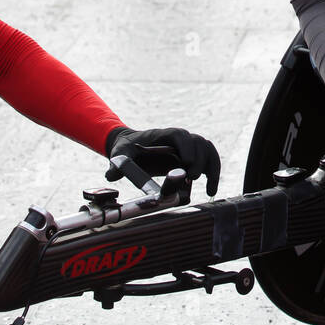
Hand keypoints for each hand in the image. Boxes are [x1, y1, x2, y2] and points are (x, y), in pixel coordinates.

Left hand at [104, 127, 220, 195]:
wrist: (131, 149)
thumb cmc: (126, 150)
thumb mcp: (120, 155)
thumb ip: (117, 164)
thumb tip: (111, 174)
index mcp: (162, 135)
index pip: (179, 135)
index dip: (186, 146)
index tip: (185, 162)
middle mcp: (179, 139)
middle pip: (197, 143)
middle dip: (198, 160)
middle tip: (191, 177)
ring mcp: (187, 148)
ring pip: (207, 151)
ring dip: (211, 167)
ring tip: (208, 187)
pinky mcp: (191, 159)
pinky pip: (208, 162)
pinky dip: (213, 174)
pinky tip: (210, 189)